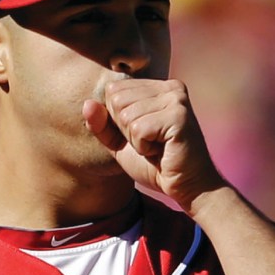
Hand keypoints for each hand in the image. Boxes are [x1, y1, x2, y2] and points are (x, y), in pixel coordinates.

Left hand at [83, 78, 223, 208]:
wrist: (187, 187)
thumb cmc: (156, 166)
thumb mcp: (121, 144)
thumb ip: (102, 125)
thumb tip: (87, 104)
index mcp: (157, 87)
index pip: (113, 91)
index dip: (118, 121)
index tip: (143, 136)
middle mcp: (169, 87)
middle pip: (117, 100)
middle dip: (126, 130)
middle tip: (151, 143)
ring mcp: (176, 99)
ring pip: (127, 115)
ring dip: (136, 141)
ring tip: (158, 147)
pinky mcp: (178, 116)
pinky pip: (139, 129)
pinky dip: (144, 147)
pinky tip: (162, 151)